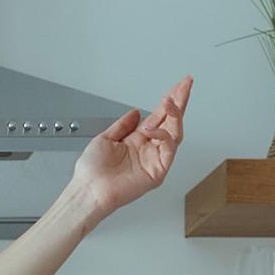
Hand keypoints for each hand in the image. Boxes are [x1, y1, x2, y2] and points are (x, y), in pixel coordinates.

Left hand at [70, 74, 191, 221]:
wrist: (88, 190)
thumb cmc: (92, 171)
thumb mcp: (105, 138)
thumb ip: (122, 125)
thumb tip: (135, 112)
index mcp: (136, 141)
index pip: (159, 117)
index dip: (170, 100)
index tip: (179, 85)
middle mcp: (147, 150)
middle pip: (171, 122)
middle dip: (180, 102)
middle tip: (186, 84)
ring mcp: (153, 161)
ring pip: (175, 134)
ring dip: (174, 115)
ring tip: (169, 102)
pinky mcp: (157, 173)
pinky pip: (169, 150)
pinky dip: (163, 136)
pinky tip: (153, 129)